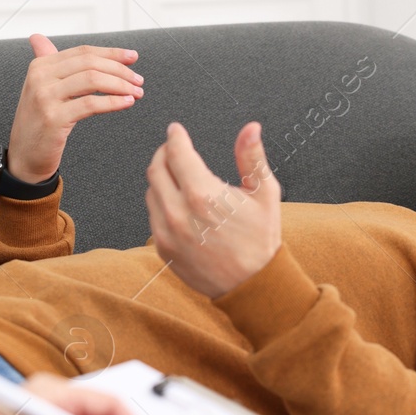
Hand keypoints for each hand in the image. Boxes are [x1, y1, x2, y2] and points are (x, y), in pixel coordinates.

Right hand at [6, 34, 142, 183]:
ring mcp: (45, 98)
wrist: (25, 156)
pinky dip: (113, 102)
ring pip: (92, 80)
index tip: (132, 57)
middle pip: (89, 63)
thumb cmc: (38, 122)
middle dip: (120, 70)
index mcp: (40, 66)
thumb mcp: (39, 88)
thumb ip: (45, 63)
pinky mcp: (54, 118)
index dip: (111, 53)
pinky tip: (126, 103)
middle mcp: (40, 78)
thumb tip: (38, 38)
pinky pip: (91, 104)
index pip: (83, 52)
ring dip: (120, 85)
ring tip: (136, 92)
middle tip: (138, 79)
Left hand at [145, 121, 281, 298]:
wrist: (251, 285)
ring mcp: (167, 232)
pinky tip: (178, 203)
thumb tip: (250, 129)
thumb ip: (252, 158)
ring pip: (151, 192)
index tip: (176, 130)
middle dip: (163, 153)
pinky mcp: (162, 248)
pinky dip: (161, 203)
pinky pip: (153, 216)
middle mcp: (179, 213)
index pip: (176, 153)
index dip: (175, 137)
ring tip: (178, 176)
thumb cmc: (260, 240)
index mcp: (204, 195)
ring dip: (161, 178)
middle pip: (156, 169)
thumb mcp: (264, 194)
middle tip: (173, 148)